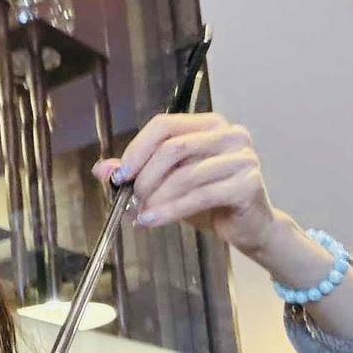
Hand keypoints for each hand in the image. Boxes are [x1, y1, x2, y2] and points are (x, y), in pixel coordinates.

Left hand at [91, 112, 281, 258]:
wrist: (249, 228)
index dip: (137, 149)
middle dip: (145, 177)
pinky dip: (171, 210)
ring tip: (142, 215)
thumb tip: (102, 170)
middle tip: (132, 199)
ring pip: (185, 174)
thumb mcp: (168, 184)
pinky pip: (200, 196)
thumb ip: (138, 173)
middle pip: (173, 147)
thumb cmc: (210, 202)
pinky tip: (153, 221)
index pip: (164, 125)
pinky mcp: (248, 184)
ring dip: (157, 197)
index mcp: (209, 125)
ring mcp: (243, 157)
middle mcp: (230, 134)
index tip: (120, 176)